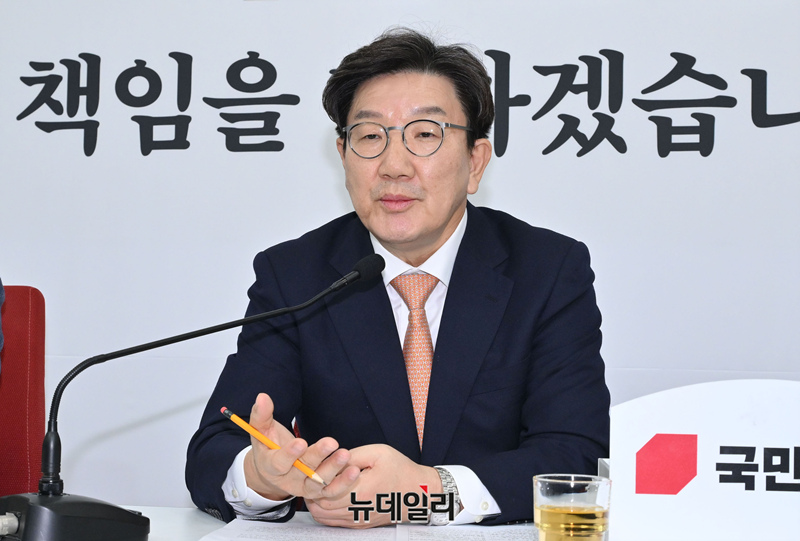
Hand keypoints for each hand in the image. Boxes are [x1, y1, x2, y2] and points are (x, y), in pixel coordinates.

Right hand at [243, 393, 360, 500]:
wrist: (274, 470)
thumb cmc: (269, 446)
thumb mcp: (262, 431)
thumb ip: (261, 415)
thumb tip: (262, 397)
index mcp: (270, 466)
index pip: (279, 463)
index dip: (290, 454)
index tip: (301, 442)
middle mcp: (287, 480)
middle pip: (302, 471)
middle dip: (318, 456)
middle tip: (332, 442)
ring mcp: (303, 488)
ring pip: (318, 482)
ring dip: (333, 470)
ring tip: (345, 455)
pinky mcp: (317, 492)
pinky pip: (330, 491)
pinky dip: (343, 484)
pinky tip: (354, 471)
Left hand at [306, 444, 441, 527]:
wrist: (419, 493)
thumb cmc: (400, 470)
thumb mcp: (378, 453)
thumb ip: (352, 455)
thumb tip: (331, 459)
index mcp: (362, 489)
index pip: (326, 489)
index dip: (315, 479)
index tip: (314, 467)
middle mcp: (358, 509)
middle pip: (321, 506)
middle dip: (312, 492)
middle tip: (311, 477)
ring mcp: (358, 519)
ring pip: (325, 517)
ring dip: (316, 503)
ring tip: (317, 487)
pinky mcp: (360, 524)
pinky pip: (334, 523)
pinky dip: (325, 512)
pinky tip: (327, 497)